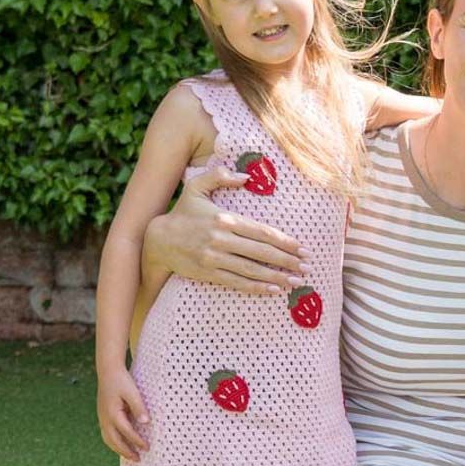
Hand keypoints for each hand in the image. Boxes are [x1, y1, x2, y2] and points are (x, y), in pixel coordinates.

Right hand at [98, 367, 149, 461]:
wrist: (108, 371)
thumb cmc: (122, 380)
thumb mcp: (133, 392)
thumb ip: (139, 408)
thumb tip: (146, 423)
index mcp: (112, 413)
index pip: (126, 432)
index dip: (137, 441)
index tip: (147, 448)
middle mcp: (105, 418)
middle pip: (114, 441)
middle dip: (126, 452)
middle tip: (138, 460)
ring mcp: (102, 418)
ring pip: (108, 439)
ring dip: (119, 449)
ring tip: (130, 456)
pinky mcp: (103, 416)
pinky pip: (107, 434)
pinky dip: (114, 442)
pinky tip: (123, 444)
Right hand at [144, 167, 305, 294]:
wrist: (157, 240)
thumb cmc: (183, 212)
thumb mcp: (197, 187)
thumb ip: (219, 176)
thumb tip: (245, 176)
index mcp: (224, 218)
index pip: (261, 232)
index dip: (285, 241)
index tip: (302, 248)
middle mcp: (221, 239)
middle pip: (261, 252)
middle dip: (287, 260)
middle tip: (307, 267)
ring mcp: (215, 258)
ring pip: (252, 269)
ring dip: (276, 276)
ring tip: (296, 281)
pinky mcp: (209, 273)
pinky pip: (237, 282)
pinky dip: (256, 287)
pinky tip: (273, 290)